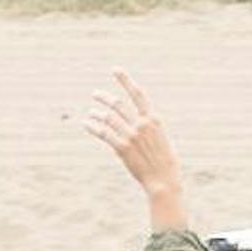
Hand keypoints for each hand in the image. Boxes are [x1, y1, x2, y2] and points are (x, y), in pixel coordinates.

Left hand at [75, 75, 188, 227]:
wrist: (163, 179)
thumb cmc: (165, 161)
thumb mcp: (161, 138)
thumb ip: (149, 128)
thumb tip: (140, 121)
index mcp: (153, 120)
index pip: (138, 94)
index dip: (125, 80)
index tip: (116, 70)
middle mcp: (141, 125)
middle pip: (118, 105)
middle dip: (105, 98)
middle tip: (96, 94)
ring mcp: (131, 136)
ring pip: (108, 118)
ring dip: (97, 114)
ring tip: (91, 112)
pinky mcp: (122, 149)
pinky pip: (103, 133)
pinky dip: (93, 127)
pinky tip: (86, 123)